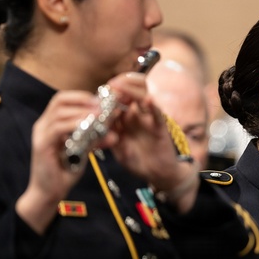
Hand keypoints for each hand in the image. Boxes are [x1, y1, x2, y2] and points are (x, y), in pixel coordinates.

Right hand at [17, 90, 102, 233]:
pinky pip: (58, 128)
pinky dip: (74, 124)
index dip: (82, 96)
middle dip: (83, 99)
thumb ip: (94, 140)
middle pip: (60, 100)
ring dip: (82, 111)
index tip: (101, 101)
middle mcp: (43, 124)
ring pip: (59, 111)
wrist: (50, 192)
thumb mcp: (84, 151)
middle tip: (102, 106)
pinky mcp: (42, 145)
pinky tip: (88, 126)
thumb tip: (114, 134)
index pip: (63, 99)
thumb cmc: (65, 171)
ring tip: (99, 115)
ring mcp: (41, 133)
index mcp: (51, 123)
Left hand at [101, 72, 189, 192]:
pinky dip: (153, 106)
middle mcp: (137, 115)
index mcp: (124, 119)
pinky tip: (148, 100)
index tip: (100, 91)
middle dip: (120, 85)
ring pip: (143, 96)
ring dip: (132, 90)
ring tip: (120, 87)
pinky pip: (158, 114)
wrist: (158, 174)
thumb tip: (98, 127)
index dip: (108, 93)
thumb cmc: (138, 162)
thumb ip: (110, 139)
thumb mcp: (118, 151)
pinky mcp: (161, 127)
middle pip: (131, 90)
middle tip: (110, 85)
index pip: (117, 99)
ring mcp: (149, 119)